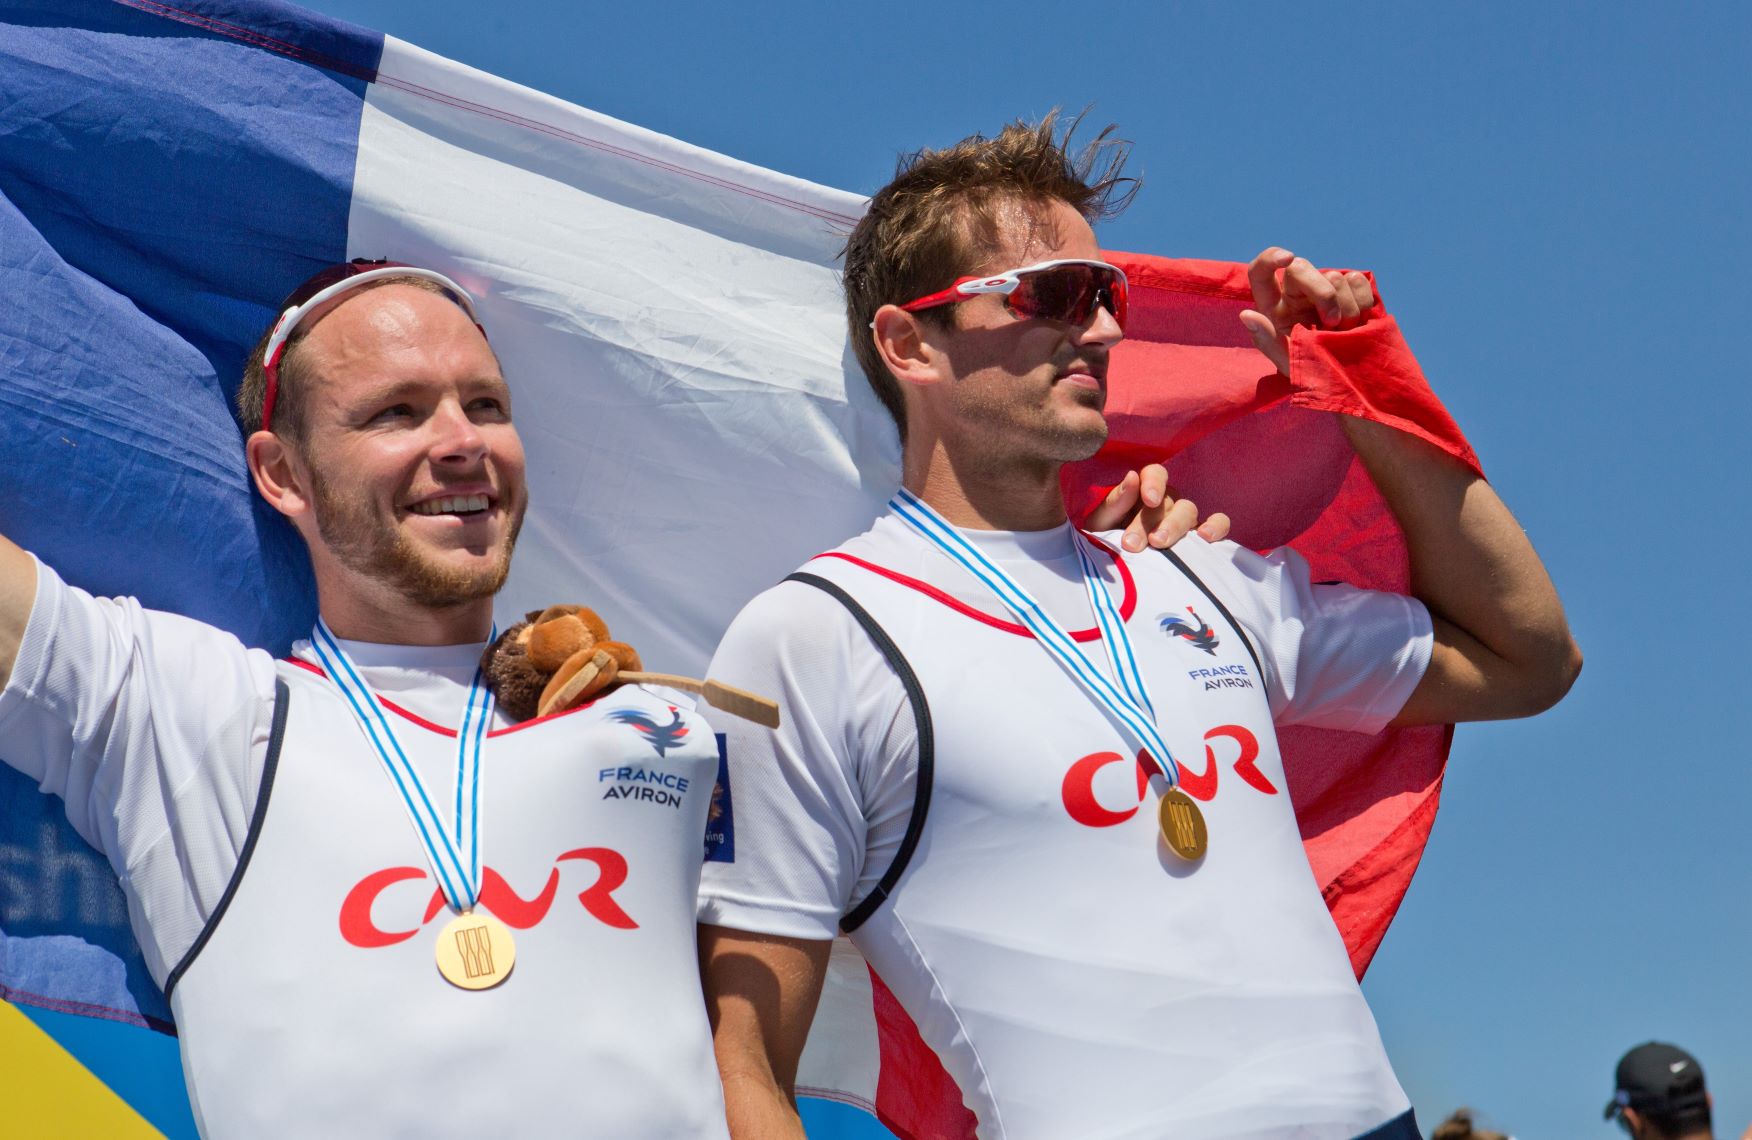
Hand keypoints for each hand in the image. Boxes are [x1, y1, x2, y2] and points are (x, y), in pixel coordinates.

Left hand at [1085, 465, 1230, 551]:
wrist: (1115, 575)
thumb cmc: (1105, 541)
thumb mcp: (1101, 523)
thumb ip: (1115, 502)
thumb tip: (1132, 476)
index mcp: (1143, 491)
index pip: (1155, 474)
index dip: (1154, 483)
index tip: (1149, 500)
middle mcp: (1167, 501)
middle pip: (1169, 500)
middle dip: (1150, 521)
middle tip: (1133, 543)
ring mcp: (1185, 519)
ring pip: (1189, 511)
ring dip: (1174, 527)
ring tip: (1159, 544)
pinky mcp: (1200, 538)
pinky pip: (1219, 524)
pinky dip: (1216, 526)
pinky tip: (1205, 538)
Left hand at [1238, 247, 1375, 375]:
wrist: (1347, 379)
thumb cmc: (1310, 371)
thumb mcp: (1286, 362)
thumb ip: (1266, 339)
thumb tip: (1247, 314)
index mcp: (1273, 308)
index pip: (1260, 272)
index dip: (1270, 258)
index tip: (1288, 258)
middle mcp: (1294, 293)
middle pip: (1302, 267)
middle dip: (1324, 294)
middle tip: (1333, 324)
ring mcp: (1323, 289)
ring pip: (1335, 276)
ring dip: (1347, 309)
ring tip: (1344, 332)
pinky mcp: (1349, 290)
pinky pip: (1357, 279)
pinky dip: (1363, 301)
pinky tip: (1360, 322)